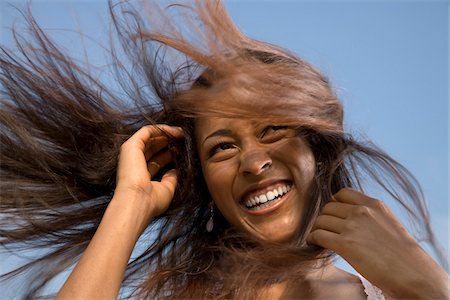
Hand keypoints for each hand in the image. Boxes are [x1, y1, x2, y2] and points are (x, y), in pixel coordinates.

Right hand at [114, 125, 183, 218]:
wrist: (138, 202)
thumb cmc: (151, 201)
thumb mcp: (166, 189)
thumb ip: (171, 178)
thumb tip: (175, 170)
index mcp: (141, 176)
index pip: (156, 161)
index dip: (170, 155)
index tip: (183, 151)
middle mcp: (135, 164)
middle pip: (153, 148)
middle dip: (169, 142)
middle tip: (184, 139)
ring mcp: (131, 154)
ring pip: (150, 137)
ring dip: (167, 133)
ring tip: (182, 133)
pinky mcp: (130, 146)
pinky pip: (147, 131)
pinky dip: (161, 129)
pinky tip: (176, 131)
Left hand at [307, 188, 448, 298]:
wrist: (413, 273)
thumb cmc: (402, 254)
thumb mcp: (388, 223)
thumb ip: (369, 216)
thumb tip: (348, 218)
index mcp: (374, 204)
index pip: (342, 193)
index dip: (333, 203)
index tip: (332, 214)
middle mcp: (362, 211)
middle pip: (328, 207)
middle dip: (324, 218)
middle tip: (323, 229)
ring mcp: (353, 226)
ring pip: (321, 220)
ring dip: (316, 228)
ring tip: (317, 237)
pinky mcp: (345, 244)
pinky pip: (318, 235)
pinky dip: (312, 239)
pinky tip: (314, 244)